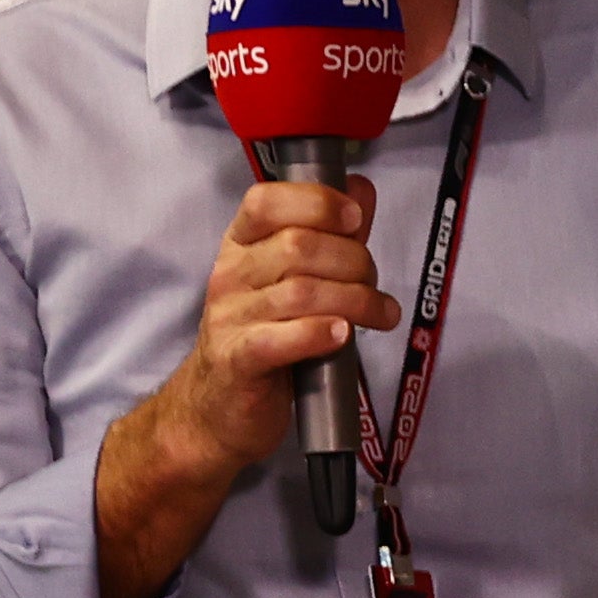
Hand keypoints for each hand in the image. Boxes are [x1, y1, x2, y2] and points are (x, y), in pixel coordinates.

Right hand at [139, 180, 398, 488]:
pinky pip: (281, 338)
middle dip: (353, 262)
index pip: (266, 201)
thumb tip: (360, 189)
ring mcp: (230, 317)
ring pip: (300, 292)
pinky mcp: (239, 359)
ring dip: (355, 301)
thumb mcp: (293, 278)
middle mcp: (230, 274)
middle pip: (298, 247)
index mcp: (241, 245)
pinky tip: (342, 336)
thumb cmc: (264, 336)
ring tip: (380, 315)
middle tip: (373, 284)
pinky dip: (319, 333)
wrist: (218, 408)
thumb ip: (329, 235)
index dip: (316, 202)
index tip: (354, 219)